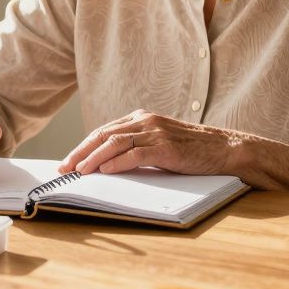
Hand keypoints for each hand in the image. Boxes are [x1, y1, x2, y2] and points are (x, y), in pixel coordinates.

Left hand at [59, 109, 236, 176]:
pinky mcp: (166, 147)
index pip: (104, 131)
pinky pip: (135, 153)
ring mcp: (156, 132)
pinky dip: (117, 163)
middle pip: (104, 134)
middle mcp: (146, 121)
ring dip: (93, 158)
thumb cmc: (192, 149)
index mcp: (142, 118)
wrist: (224, 148)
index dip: (83, 146)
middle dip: (81, 152)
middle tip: (65, 167)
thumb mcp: (160, 142)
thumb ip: (137, 146)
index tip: (68, 161)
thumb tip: (107, 165)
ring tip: (79, 171)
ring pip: (115, 143)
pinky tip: (105, 171)